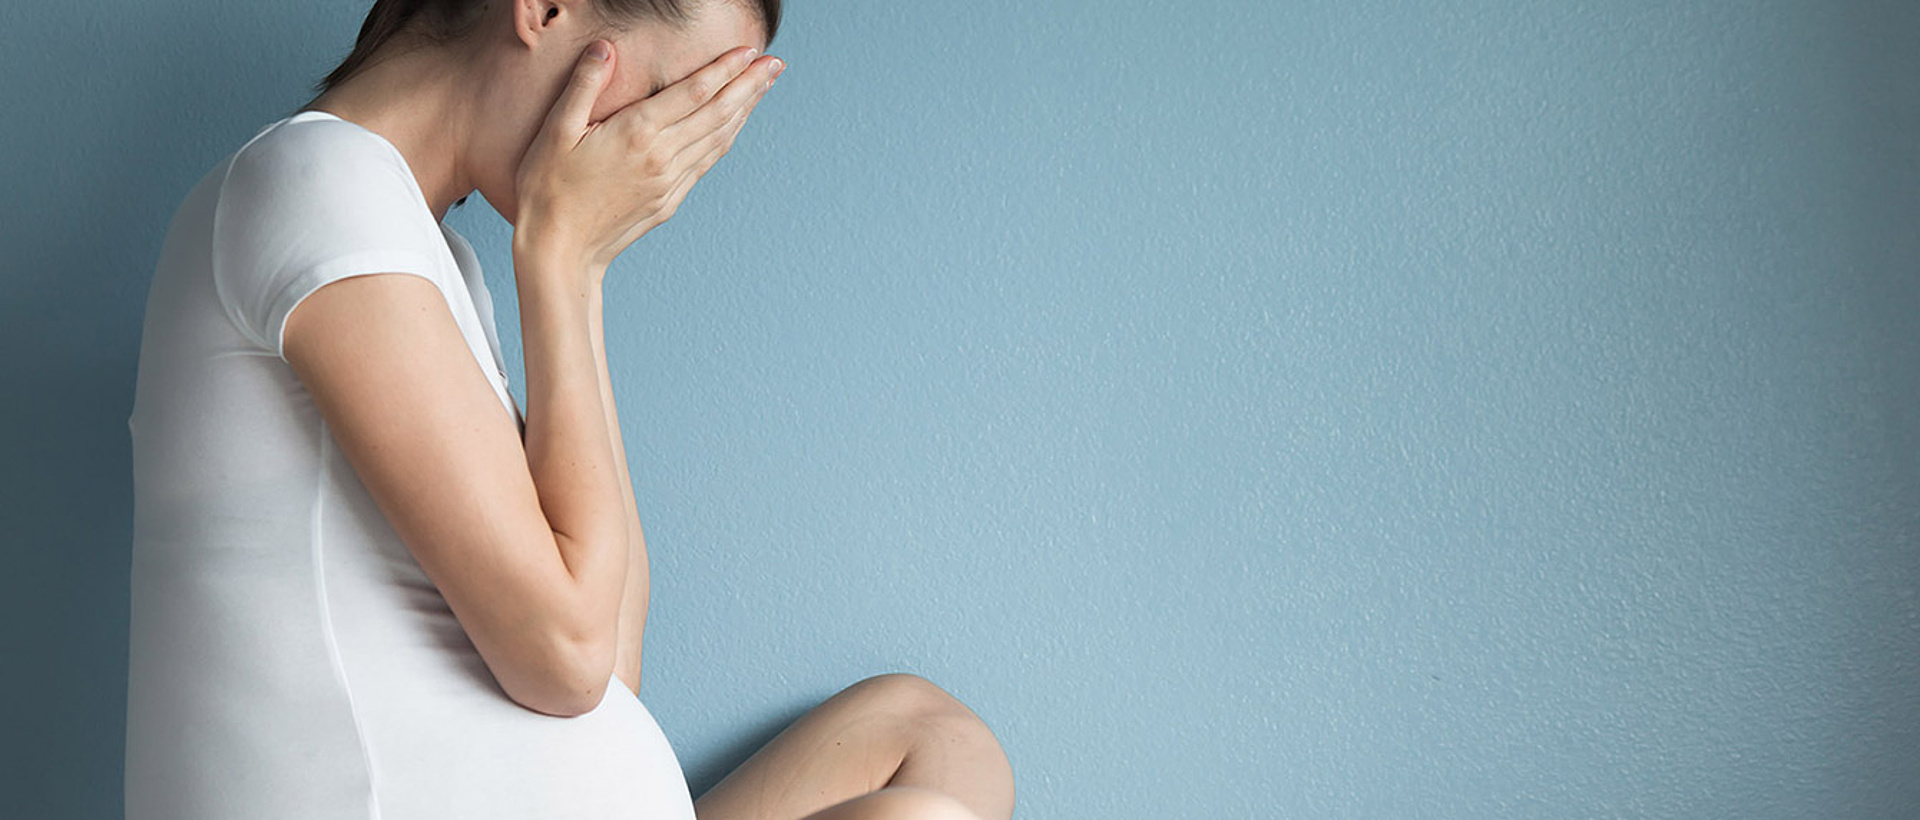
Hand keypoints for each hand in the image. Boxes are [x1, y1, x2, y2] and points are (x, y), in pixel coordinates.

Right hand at [512, 39, 782, 274]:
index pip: (694, 92)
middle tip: (776, 64)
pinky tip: (732, 126)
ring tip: (763, 87)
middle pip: (718, 113)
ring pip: (718, 139)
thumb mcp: (556, 130)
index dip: (725, 69)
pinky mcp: (669, 201)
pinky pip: (706, 163)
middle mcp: (662, 156)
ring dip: (744, 110)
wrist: (558, 250)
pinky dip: (726, 139)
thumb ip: (584, 85)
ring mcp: (669, 182)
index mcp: (637, 133)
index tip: (749, 51)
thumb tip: (605, 48)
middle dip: (750, 85)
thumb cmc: (548, 188)